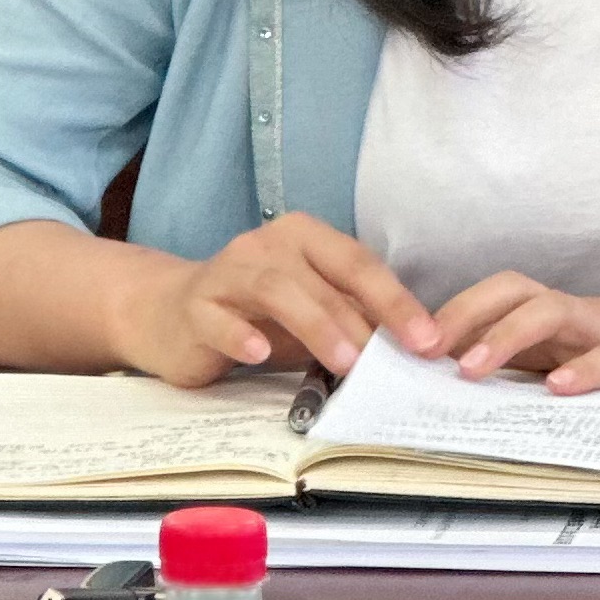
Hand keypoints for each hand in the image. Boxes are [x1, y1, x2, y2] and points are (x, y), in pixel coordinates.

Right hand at [110, 214, 441, 388]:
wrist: (172, 314)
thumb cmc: (256, 315)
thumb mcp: (309, 313)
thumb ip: (351, 321)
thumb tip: (411, 350)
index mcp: (305, 237)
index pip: (359, 262)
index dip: (396, 300)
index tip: (428, 340)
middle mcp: (268, 243)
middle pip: (323, 276)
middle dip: (364, 319)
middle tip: (396, 359)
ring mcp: (228, 271)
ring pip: (277, 290)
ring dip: (317, 325)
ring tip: (346, 362)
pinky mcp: (196, 306)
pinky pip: (219, 318)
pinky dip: (240, 334)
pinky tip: (258, 355)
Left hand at [434, 272, 599, 395]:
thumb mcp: (576, 353)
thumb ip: (531, 363)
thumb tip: (458, 388)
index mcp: (552, 314)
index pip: (493, 296)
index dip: (450, 313)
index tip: (404, 342)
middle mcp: (572, 313)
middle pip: (511, 291)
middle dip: (464, 316)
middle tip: (422, 351)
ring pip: (550, 313)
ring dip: (505, 337)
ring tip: (471, 369)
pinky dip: (582, 370)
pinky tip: (558, 389)